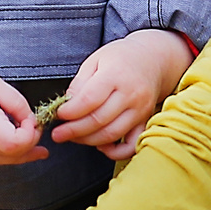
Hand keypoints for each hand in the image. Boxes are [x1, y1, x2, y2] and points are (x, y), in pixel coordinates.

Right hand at [0, 66, 45, 165]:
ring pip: (12, 160)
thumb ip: (16, 102)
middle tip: (30, 120)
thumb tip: (32, 121)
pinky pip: (3, 160)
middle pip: (16, 153)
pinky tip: (28, 144)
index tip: (29, 118)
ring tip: (28, 128)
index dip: (30, 132)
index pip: (13, 142)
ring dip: (26, 147)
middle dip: (32, 138)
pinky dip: (17, 152)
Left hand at [46, 29, 192, 158]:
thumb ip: (80, 83)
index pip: (89, 100)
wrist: (153, 60)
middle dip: (74, 130)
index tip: (58, 115)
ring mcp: (140, 110)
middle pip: (98, 120)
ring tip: (73, 138)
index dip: (70, 111)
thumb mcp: (96, 60)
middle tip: (58, 134)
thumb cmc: (121, 58)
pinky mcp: (145, 121)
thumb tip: (67, 106)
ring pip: (111, 134)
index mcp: (116, 75)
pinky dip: (115, 151)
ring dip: (88, 140)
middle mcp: (131, 94)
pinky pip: (131, 144)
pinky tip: (100, 146)